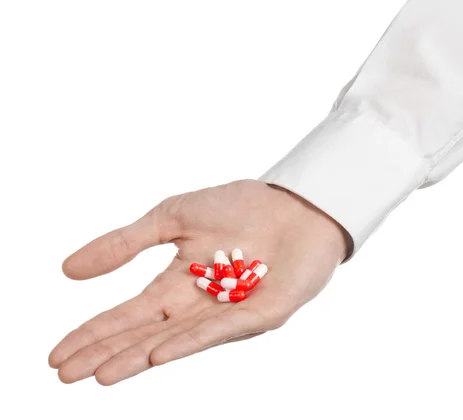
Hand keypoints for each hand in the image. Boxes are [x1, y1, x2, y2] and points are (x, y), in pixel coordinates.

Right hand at [48, 180, 349, 384]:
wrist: (294, 199)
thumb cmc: (240, 206)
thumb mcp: (171, 218)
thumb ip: (125, 244)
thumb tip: (67, 271)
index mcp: (179, 284)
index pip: (130, 314)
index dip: (93, 333)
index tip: (56, 356)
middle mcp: (200, 306)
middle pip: (146, 334)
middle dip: (106, 353)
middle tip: (65, 374)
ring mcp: (231, 313)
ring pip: (178, 339)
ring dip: (138, 357)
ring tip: (101, 374)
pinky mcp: (262, 313)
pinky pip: (222, 329)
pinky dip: (188, 341)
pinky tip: (157, 354)